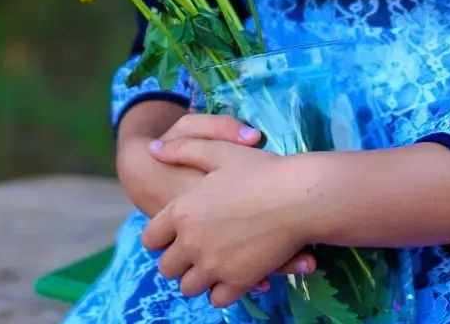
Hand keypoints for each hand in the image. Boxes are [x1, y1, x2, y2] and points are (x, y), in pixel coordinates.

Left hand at [142, 137, 312, 307]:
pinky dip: (222, 290)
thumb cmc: (259, 170)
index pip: (150, 239)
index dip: (161, 237)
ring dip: (198, 277)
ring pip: (188, 287)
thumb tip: (151, 149)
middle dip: (178, 260)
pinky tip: (232, 273)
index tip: (175, 233)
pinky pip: (217, 299)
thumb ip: (182, 149)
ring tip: (214, 262)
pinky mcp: (237, 282)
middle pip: (166, 268)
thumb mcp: (219, 151)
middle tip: (196, 248)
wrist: (298, 196)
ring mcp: (214, 265)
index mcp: (182, 211)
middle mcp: (192, 242)